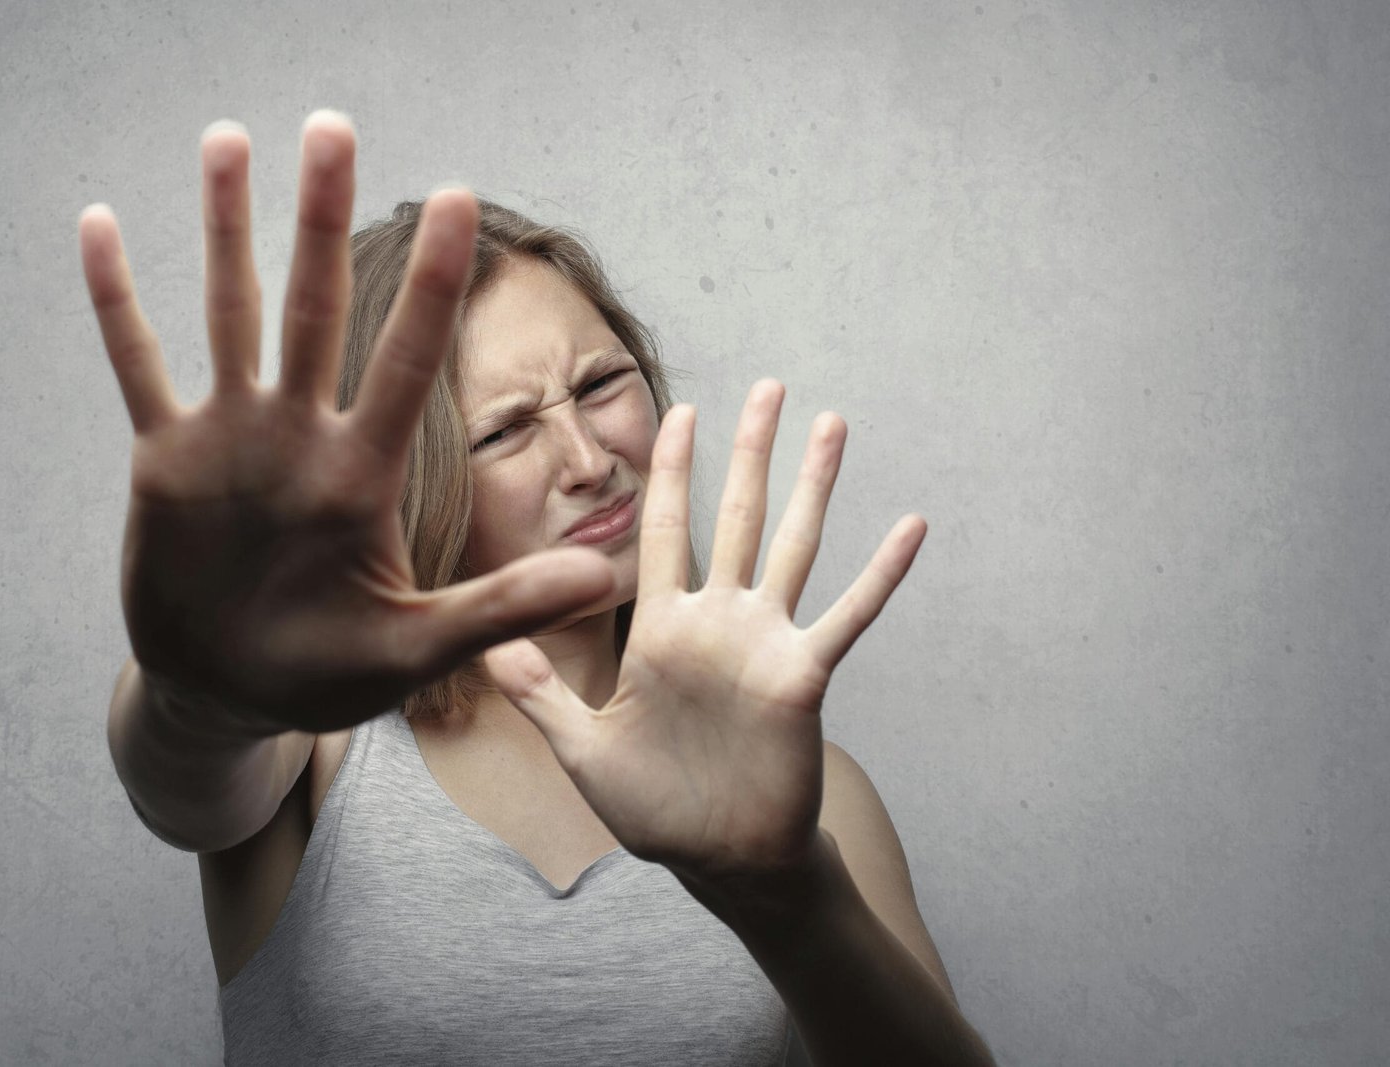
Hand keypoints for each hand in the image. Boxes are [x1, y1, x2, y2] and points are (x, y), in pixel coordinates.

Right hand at [78, 113, 616, 732]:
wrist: (231, 693)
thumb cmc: (328, 674)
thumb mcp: (416, 648)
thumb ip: (501, 608)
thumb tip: (602, 579)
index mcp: (361, 473)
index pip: (408, 360)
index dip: (433, 284)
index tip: (459, 199)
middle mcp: (300, 436)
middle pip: (317, 308)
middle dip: (324, 219)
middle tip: (334, 128)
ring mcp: (231, 439)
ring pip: (231, 313)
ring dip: (228, 230)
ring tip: (229, 139)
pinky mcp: (165, 459)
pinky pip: (139, 366)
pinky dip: (118, 302)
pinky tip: (103, 227)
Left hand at [483, 380, 925, 887]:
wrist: (718, 859)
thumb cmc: (654, 809)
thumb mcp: (582, 751)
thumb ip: (541, 696)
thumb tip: (486, 649)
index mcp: (663, 629)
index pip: (666, 530)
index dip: (673, 471)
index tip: (680, 410)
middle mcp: (717, 621)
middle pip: (736, 516)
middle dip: (751, 451)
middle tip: (769, 386)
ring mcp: (764, 643)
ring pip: (793, 546)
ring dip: (816, 486)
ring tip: (834, 423)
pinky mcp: (803, 676)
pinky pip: (848, 616)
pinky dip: (880, 574)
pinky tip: (911, 527)